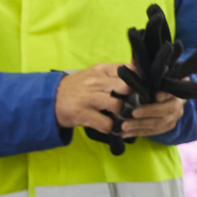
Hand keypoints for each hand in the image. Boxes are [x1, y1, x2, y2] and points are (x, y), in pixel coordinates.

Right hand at [56, 63, 184, 138]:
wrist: (50, 99)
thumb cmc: (79, 87)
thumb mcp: (96, 74)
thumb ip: (116, 72)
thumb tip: (139, 68)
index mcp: (101, 70)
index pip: (127, 71)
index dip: (140, 82)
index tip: (147, 89)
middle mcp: (95, 82)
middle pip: (126, 88)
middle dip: (135, 98)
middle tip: (139, 106)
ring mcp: (88, 98)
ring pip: (118, 105)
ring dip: (125, 114)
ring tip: (125, 118)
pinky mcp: (83, 115)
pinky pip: (106, 124)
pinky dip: (113, 128)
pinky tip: (113, 127)